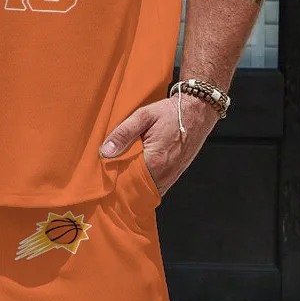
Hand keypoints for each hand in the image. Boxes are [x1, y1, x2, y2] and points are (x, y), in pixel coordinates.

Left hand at [99, 95, 218, 194]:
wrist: (198, 111)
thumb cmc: (170, 112)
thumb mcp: (143, 116)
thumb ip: (123, 134)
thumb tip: (105, 152)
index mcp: (155, 161)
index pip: (127, 180)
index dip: (113, 180)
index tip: (101, 178)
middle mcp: (165, 173)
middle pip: (137, 188)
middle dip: (122, 186)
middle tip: (108, 180)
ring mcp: (172, 175)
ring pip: (147, 189)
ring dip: (134, 186)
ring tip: (119, 179)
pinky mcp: (176, 173)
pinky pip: (157, 186)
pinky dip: (145, 184)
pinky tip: (135, 177)